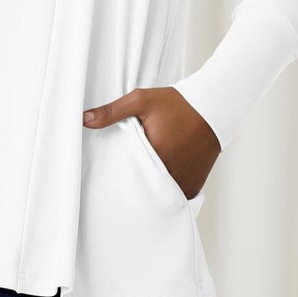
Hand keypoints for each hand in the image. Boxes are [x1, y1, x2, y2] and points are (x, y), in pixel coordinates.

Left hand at [82, 84, 220, 200]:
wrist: (213, 107)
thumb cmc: (177, 103)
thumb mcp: (141, 101)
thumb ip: (111, 111)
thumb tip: (83, 119)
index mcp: (155, 155)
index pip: (127, 173)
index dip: (119, 171)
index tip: (114, 169)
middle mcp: (171, 173)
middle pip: (143, 186)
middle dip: (134, 182)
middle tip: (127, 175)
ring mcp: (183, 183)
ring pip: (159, 194)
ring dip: (151, 188)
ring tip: (144, 177)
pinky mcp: (193, 187)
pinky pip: (174, 195)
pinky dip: (167, 189)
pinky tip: (160, 179)